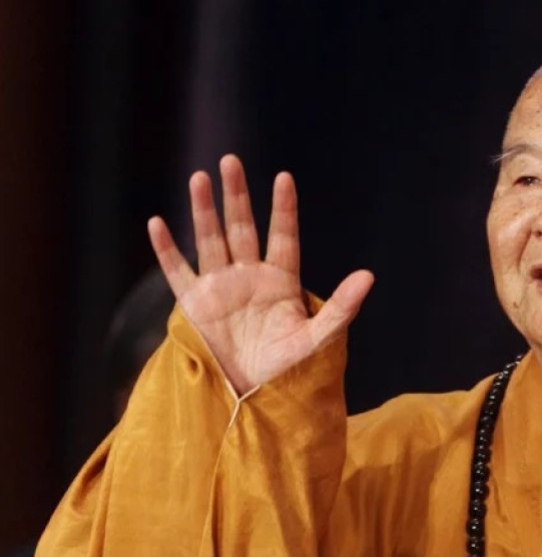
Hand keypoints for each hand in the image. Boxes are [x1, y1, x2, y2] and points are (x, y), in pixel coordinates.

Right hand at [147, 154, 373, 394]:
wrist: (253, 397)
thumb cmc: (288, 368)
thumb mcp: (317, 338)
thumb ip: (341, 307)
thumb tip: (369, 276)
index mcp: (281, 280)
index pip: (283, 236)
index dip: (284, 208)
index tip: (284, 178)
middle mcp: (249, 276)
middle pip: (242, 227)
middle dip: (237, 195)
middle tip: (231, 160)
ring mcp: (220, 287)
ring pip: (210, 239)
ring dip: (204, 210)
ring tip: (200, 177)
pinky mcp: (194, 305)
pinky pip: (177, 272)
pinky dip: (166, 250)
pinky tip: (157, 223)